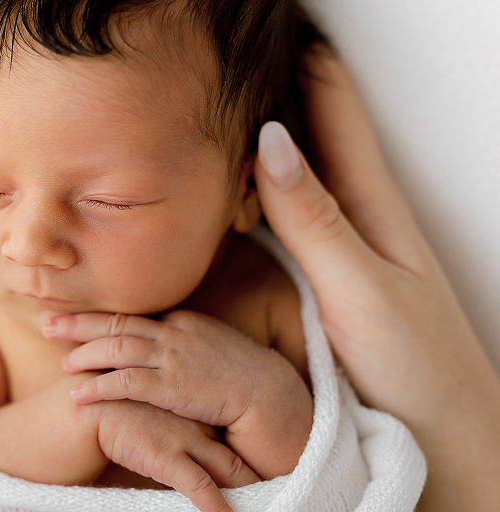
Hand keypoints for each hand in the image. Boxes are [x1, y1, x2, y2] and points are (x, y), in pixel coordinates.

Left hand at [45, 310, 312, 478]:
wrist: (273, 397)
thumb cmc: (246, 379)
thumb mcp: (215, 348)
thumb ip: (187, 344)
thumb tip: (163, 350)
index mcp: (183, 322)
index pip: (134, 316)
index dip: (101, 318)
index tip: (78, 319)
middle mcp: (174, 333)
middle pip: (117, 324)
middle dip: (79, 323)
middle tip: (48, 323)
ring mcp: (172, 358)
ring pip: (116, 349)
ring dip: (83, 354)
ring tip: (61, 362)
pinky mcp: (172, 387)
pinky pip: (125, 383)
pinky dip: (98, 386)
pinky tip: (77, 394)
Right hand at [94, 399, 258, 511]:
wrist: (78, 410)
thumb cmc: (109, 411)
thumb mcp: (146, 408)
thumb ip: (168, 418)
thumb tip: (180, 436)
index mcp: (193, 408)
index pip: (232, 431)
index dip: (253, 446)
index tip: (273, 461)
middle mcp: (195, 422)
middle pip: (240, 452)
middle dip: (262, 474)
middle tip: (283, 487)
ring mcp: (184, 439)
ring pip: (230, 471)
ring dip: (250, 494)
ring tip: (271, 509)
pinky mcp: (166, 457)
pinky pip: (200, 488)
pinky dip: (218, 508)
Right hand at [254, 50, 499, 510]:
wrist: (442, 442)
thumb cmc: (416, 371)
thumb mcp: (361, 291)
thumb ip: (314, 219)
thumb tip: (271, 142)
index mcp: (370, 202)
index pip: (333, 104)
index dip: (302, 56)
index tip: (263, 23)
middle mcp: (351, 212)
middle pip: (309, 125)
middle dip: (275, 81)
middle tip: (228, 52)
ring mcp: (333, 242)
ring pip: (291, 166)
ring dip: (261, 128)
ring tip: (220, 100)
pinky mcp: (315, 274)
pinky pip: (277, 213)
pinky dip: (252, 184)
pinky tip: (233, 180)